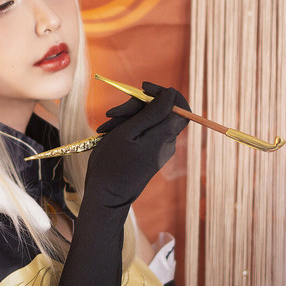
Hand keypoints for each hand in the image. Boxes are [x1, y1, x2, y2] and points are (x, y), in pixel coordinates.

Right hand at [84, 82, 189, 208]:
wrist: (105, 196)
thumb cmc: (112, 164)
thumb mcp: (128, 132)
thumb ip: (152, 112)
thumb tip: (171, 94)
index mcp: (164, 136)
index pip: (179, 105)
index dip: (163, 93)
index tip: (142, 89)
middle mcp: (167, 142)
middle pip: (160, 110)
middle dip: (135, 106)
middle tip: (113, 114)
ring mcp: (159, 148)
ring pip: (148, 120)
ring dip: (127, 117)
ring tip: (106, 127)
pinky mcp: (150, 153)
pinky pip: (144, 132)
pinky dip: (127, 128)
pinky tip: (110, 132)